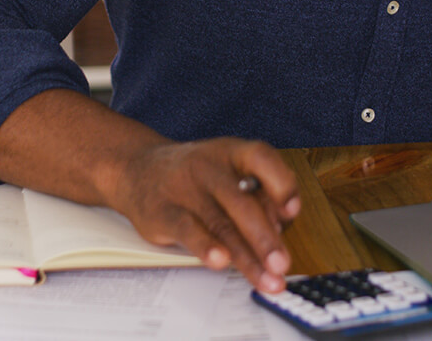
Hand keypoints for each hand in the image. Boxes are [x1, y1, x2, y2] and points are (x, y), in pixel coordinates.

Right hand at [109, 137, 300, 291]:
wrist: (139, 168)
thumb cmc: (198, 175)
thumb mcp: (230, 171)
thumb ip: (258, 195)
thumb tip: (282, 226)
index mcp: (234, 152)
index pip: (261, 158)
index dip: (280, 183)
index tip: (292, 211)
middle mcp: (211, 167)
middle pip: (244, 204)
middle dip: (266, 238)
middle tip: (282, 265)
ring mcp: (186, 189)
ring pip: (221, 225)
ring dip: (246, 256)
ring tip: (266, 278)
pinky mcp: (164, 213)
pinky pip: (188, 231)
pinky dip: (206, 248)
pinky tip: (221, 262)